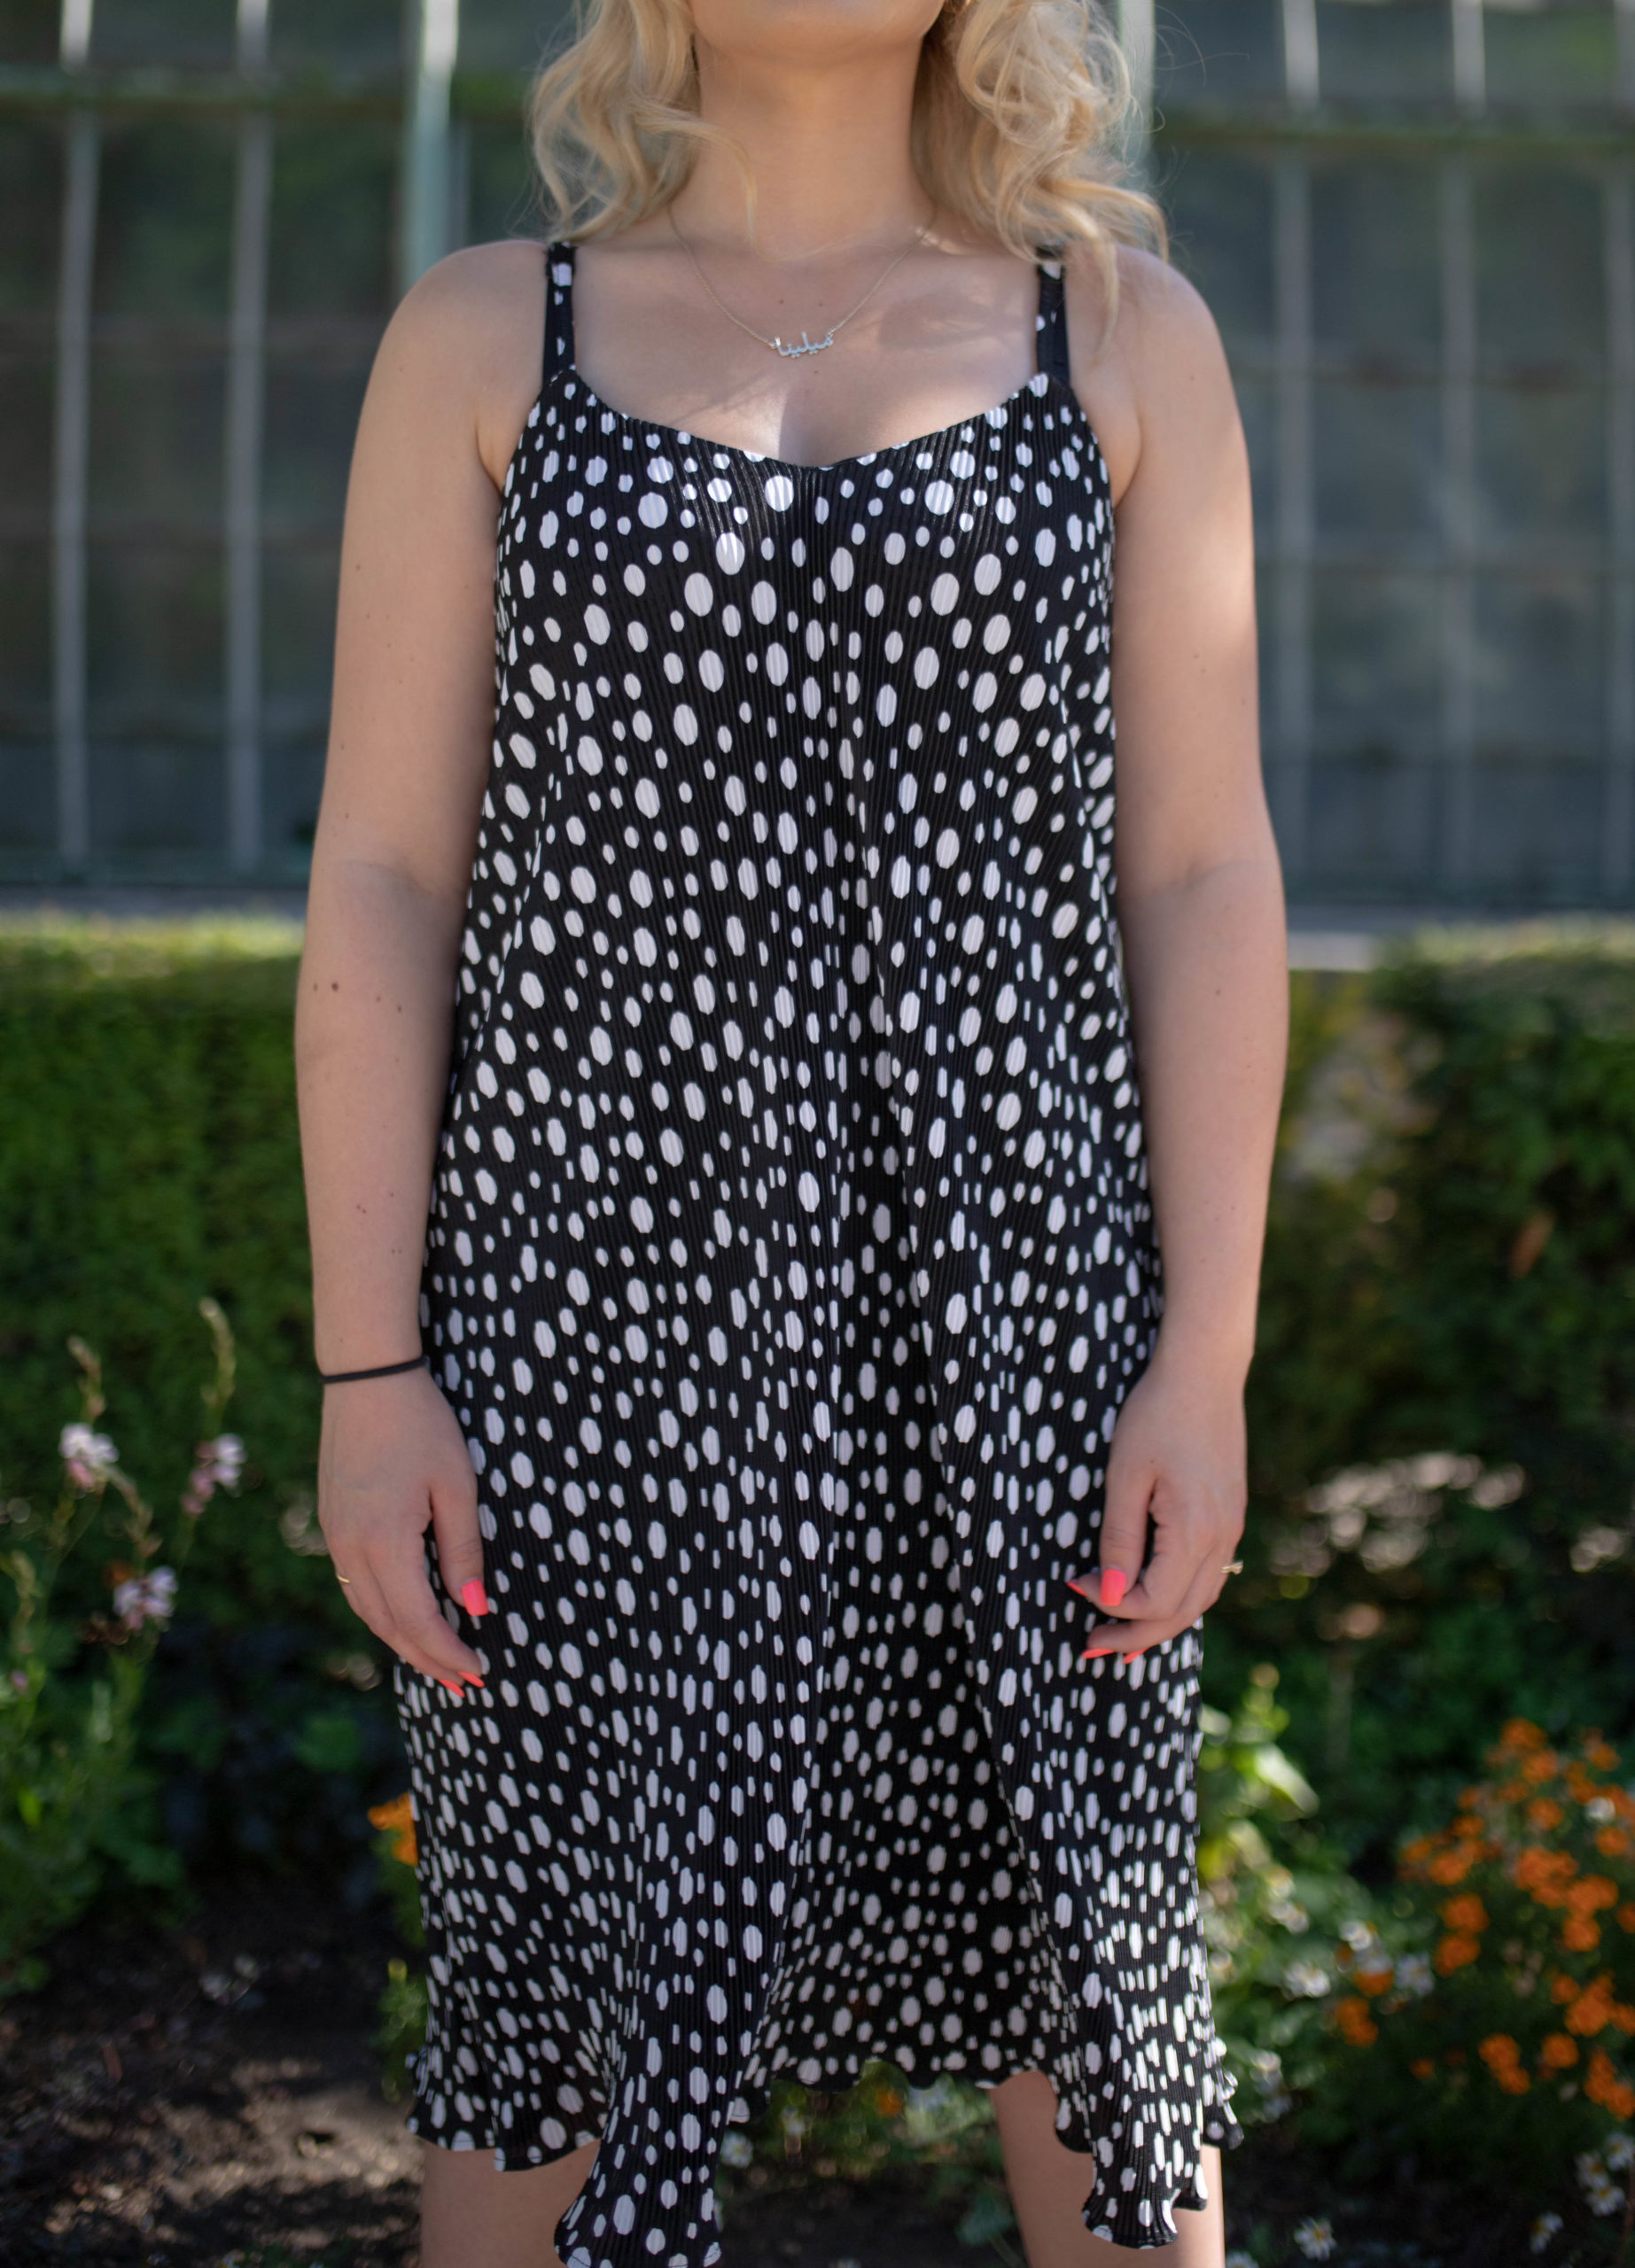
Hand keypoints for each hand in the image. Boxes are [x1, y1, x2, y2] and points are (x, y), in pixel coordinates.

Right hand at [317, 1365, 487, 1694]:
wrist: (366, 1378)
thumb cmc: (421, 1424)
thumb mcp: (456, 1485)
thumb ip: (463, 1550)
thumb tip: (475, 1608)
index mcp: (384, 1543)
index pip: (419, 1620)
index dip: (448, 1652)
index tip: (478, 1672)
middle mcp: (350, 1549)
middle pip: (388, 1625)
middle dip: (427, 1659)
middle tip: (462, 1685)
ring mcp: (335, 1537)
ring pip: (366, 1609)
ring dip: (401, 1641)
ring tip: (436, 1662)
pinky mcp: (332, 1523)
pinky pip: (354, 1585)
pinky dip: (382, 1612)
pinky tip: (403, 1617)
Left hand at [1070, 1340, 1245, 1663]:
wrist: (1204, 1374)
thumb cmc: (1155, 1416)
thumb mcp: (1125, 1476)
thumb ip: (1118, 1540)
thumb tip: (1108, 1594)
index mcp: (1194, 1529)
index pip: (1154, 1600)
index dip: (1111, 1604)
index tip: (1074, 1586)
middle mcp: (1222, 1538)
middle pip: (1182, 1612)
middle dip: (1136, 1635)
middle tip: (1092, 1646)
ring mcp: (1231, 1529)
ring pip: (1200, 1599)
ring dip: (1161, 1624)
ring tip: (1122, 1640)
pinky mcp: (1230, 1518)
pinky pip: (1208, 1576)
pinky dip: (1180, 1599)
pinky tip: (1156, 1602)